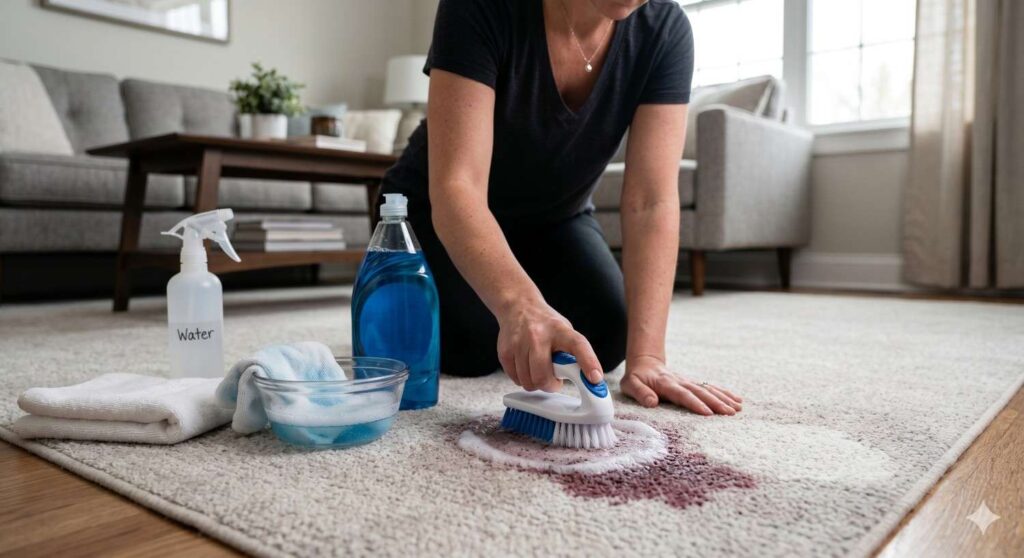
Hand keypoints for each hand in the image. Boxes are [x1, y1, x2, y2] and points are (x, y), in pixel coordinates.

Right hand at [496, 300, 602, 391]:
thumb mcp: (565, 331)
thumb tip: (590, 379)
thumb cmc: (546, 324)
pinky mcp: (505, 351)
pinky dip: (522, 379)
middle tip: (553, 380)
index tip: (595, 378)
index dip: (588, 362)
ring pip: (528, 381)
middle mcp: (539, 335)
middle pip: (543, 376)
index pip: (578, 345)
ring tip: (539, 370)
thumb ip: (573, 353)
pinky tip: (526, 367)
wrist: (518, 306)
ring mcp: (519, 343)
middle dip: (550, 385)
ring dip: (536, 383)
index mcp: (560, 330)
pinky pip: (515, 379)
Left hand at [621, 355, 741, 414]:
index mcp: (666, 384)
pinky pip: (710, 388)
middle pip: (700, 392)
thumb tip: (652, 402)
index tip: (708, 413)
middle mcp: (680, 382)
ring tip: (738, 408)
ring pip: (708, 389)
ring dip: (723, 398)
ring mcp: (688, 382)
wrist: (645, 363)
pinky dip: (724, 393)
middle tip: (730, 413)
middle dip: (716, 402)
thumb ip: (640, 393)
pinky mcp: (693, 384)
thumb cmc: (636, 378)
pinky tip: (737, 400)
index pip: (682, 394)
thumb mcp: (630, 385)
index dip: (695, 403)